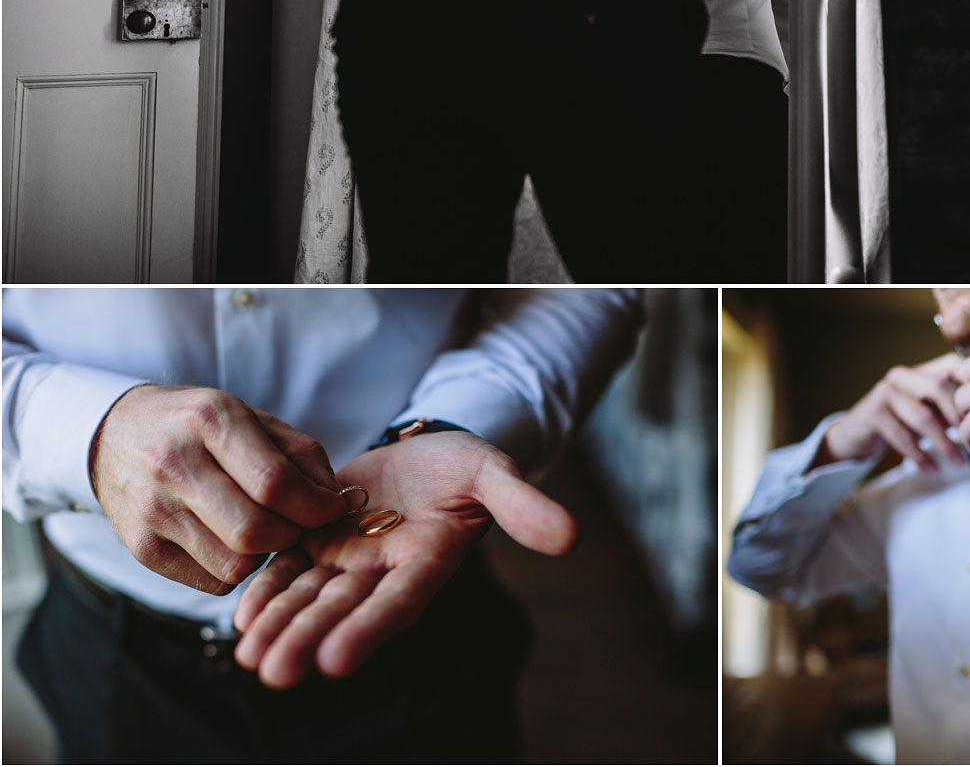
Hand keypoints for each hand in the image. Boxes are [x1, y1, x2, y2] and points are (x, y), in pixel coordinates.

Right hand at [90, 384, 347, 593]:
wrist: (115, 434)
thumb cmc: (196, 424)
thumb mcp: (251, 416)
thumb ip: (300, 454)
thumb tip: (341, 499)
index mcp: (210, 420)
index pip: (273, 481)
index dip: (315, 504)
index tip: (334, 508)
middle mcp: (175, 464)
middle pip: (254, 530)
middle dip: (293, 534)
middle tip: (301, 523)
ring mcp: (152, 510)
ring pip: (233, 563)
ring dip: (265, 555)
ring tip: (268, 529)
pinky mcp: (140, 548)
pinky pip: (210, 580)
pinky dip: (236, 569)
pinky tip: (232, 540)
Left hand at [233, 430, 576, 688]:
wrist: (427, 450)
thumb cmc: (465, 466)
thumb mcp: (494, 474)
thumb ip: (524, 507)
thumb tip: (574, 538)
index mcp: (426, 563)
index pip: (397, 603)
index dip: (367, 630)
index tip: (335, 661)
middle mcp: (383, 572)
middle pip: (342, 610)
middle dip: (307, 640)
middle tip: (272, 673)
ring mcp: (348, 560)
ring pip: (309, 598)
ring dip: (280, 626)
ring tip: (248, 657)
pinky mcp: (319, 542)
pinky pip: (289, 570)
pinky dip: (267, 591)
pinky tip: (241, 616)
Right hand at [814, 354, 968, 472]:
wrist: (855, 437)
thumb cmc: (900, 425)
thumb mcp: (927, 413)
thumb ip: (951, 410)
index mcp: (921, 371)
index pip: (953, 365)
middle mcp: (903, 375)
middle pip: (939, 387)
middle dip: (961, 418)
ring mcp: (886, 391)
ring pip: (923, 416)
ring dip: (945, 444)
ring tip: (960, 464)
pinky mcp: (872, 412)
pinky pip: (902, 435)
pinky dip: (920, 455)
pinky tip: (932, 469)